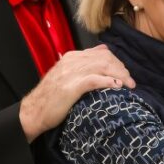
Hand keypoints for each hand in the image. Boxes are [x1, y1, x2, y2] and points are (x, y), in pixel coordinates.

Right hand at [19, 45, 134, 141]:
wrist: (33, 111)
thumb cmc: (50, 97)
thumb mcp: (65, 75)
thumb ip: (81, 65)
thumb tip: (102, 52)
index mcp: (71, 57)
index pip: (101, 52)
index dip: (117, 62)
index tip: (124, 73)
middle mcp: (72, 61)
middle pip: (105, 58)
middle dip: (121, 68)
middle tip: (130, 81)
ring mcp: (71, 73)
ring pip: (103, 66)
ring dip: (120, 75)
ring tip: (129, 84)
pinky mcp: (71, 87)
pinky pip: (95, 80)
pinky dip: (108, 81)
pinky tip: (117, 86)